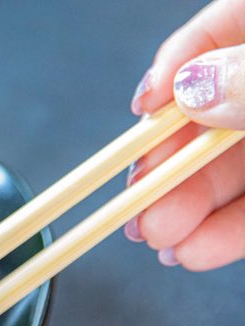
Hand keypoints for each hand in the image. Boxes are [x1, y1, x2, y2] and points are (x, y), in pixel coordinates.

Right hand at [127, 0, 244, 269]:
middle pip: (217, 112)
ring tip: (157, 236)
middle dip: (171, 161)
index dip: (178, 64)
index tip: (145, 106)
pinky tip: (195, 251)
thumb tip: (193, 88)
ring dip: (188, 207)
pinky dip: (229, 233)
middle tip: (139, 197)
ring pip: (233, 168)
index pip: (226, 29)